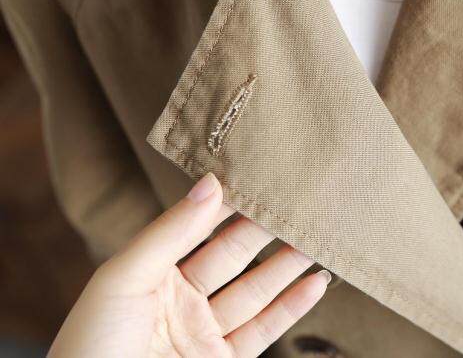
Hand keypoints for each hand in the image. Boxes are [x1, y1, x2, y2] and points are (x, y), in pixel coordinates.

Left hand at [49, 173, 329, 357]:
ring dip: (287, 266)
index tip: (259, 176)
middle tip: (298, 203)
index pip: (198, 228)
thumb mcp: (123, 278)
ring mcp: (205, 332)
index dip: (228, 204)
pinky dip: (292, 308)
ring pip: (255, 291)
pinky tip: (315, 284)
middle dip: (265, 231)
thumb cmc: (92, 344)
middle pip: (233, 257)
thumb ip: (170, 232)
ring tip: (317, 239)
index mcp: (153, 272)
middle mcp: (182, 299)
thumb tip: (211, 183)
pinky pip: (264, 330)